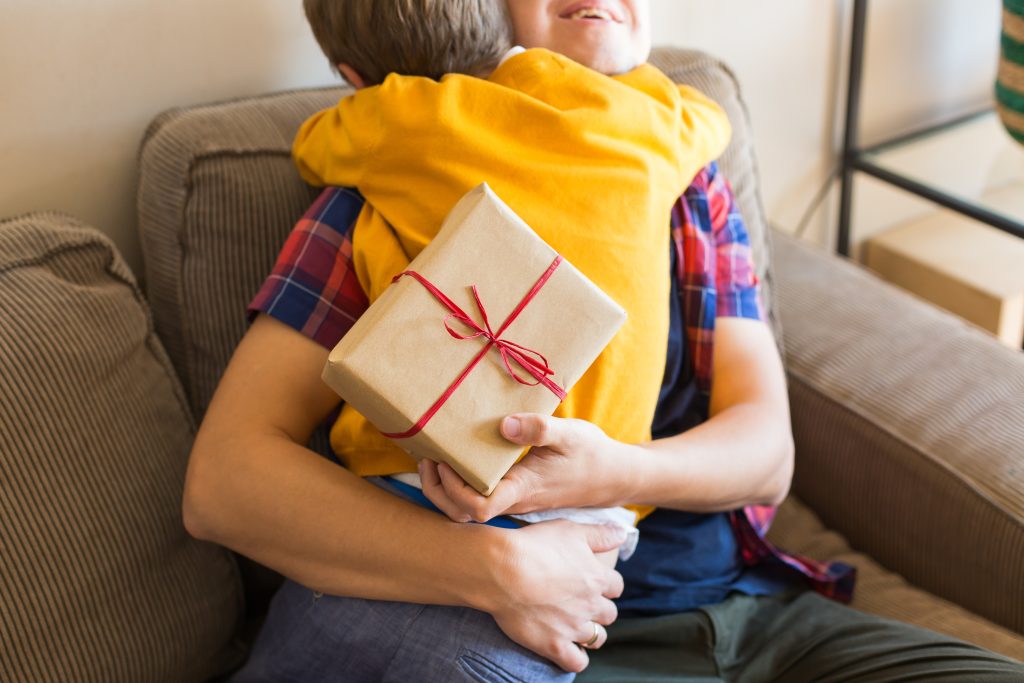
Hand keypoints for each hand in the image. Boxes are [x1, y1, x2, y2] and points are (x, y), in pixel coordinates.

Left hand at [420, 413, 635, 522]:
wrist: (614, 476)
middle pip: (461, 513)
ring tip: (436, 460)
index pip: (477, 507)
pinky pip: (478, 500)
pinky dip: (459, 486)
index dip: (453, 489)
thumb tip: (503, 425)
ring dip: (444, 490)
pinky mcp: (515, 495)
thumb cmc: (592, 454)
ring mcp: (513, 501)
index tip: (445, 460)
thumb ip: (539, 428)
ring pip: (466, 511)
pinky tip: (458, 461)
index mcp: (522, 489)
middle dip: (437, 490)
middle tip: (429, 458)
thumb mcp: (570, 434)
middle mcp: (513, 501)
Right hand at [483, 519, 625, 671]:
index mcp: (597, 577)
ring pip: (597, 638)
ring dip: (591, 633)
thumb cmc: (535, 545)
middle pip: (609, 614)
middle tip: (582, 603)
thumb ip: (601, 534)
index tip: (595, 582)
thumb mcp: (571, 530)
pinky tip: (568, 649)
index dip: (607, 584)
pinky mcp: (554, 645)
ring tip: (576, 626)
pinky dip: (576, 658)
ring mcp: (573, 627)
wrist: (502, 570)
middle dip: (599, 609)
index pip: (616, 586)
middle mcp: (590, 604)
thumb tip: (623, 534)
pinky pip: (577, 662)